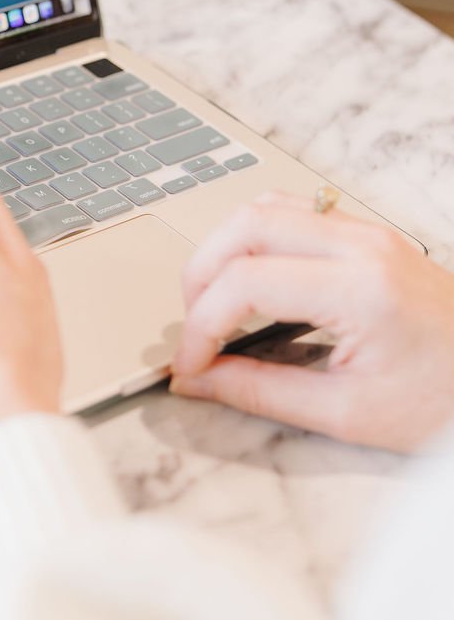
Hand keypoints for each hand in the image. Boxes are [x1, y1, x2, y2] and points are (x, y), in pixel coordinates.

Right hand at [170, 192, 453, 451]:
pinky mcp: (368, 234)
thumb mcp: (347, 412)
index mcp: (361, 290)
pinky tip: (251, 280)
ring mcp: (367, 232)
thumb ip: (259, 392)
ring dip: (224, 250)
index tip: (191, 365)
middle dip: (201, 277)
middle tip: (193, 329)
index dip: (200, 326)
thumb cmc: (443, 399)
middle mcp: (363, 245)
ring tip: (214, 304)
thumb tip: (198, 381)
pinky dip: (255, 238)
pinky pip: (293, 210)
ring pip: (264, 207)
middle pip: (245, 227)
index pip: (246, 283)